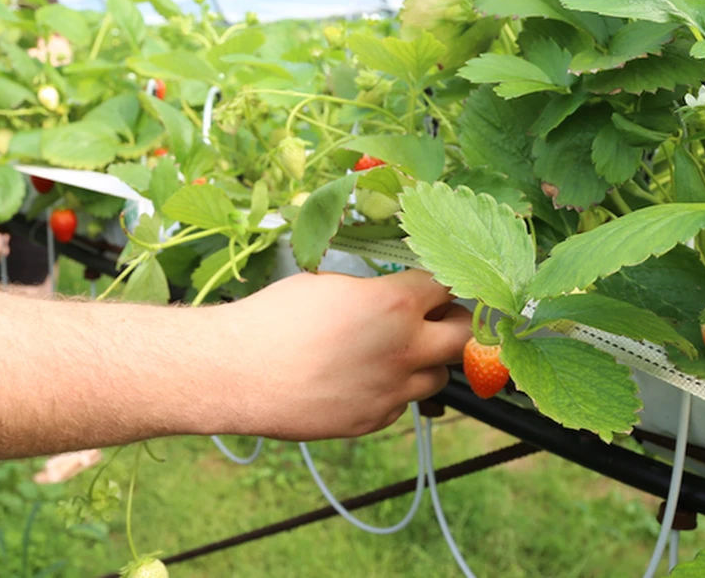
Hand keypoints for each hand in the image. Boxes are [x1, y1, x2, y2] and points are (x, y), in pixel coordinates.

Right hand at [213, 269, 471, 440]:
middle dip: (456, 324)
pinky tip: (361, 379)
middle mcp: (406, 349)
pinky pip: (401, 403)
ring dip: (425, 362)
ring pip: (439, 377)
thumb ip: (374, 292)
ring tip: (392, 353)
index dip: (438, 285)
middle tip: (435, 320)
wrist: (239, 373)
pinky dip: (393, 390)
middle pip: (465, 336)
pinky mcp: (374, 419)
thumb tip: (393, 297)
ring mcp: (393, 390)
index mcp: (395, 303)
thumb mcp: (329, 285)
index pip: (446, 287)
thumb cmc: (275, 318)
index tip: (432, 287)